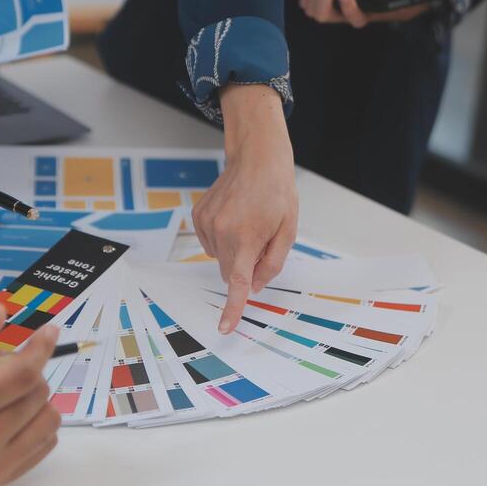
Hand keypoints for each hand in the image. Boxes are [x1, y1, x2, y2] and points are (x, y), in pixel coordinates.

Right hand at [193, 85, 297, 333]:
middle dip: (244, 267)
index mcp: (247, 237)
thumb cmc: (277, 192)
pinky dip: (223, 239)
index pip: (237, 282)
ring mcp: (206, 223)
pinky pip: (210, 243)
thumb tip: (254, 286)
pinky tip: (235, 218)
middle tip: (262, 241)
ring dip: (234, 252)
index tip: (225, 328)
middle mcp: (221, 231)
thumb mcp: (288, 229)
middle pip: (229, 271)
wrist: (256, 157)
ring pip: (219, 258)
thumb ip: (272, 263)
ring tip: (249, 224)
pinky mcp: (198, 216)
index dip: (232, 307)